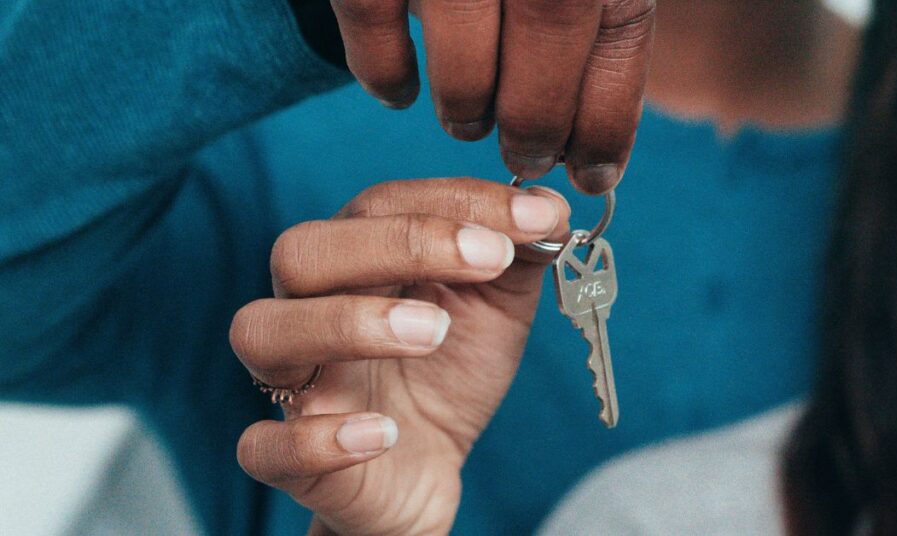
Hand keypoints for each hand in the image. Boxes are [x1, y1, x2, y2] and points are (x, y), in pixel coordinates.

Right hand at [231, 178, 569, 534]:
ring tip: (435, 332)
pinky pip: (266, 447)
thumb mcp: (495, 306)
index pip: (379, 204)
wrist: (429, 469)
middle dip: (397, 243)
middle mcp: (310, 309)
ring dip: (351, 323)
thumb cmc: (449, 372)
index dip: (454, 202)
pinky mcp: (291, 459)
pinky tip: (384, 432)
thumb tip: (548, 204)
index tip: (533, 218)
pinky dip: (317, 439)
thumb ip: (518, 254)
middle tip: (486, 258)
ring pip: (265, 331)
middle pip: (303, 251)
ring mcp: (294, 383)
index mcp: (357, 262)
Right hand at [327, 0, 655, 193]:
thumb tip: (595, 158)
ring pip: (465, 64)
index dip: (606, 125)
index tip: (593, 176)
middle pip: (547, 54)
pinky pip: (372, 22)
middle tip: (524, 158)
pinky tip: (400, 91)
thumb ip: (597, 20)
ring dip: (467, 110)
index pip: (619, 35)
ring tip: (468, 120)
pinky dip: (385, 73)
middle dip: (537, 127)